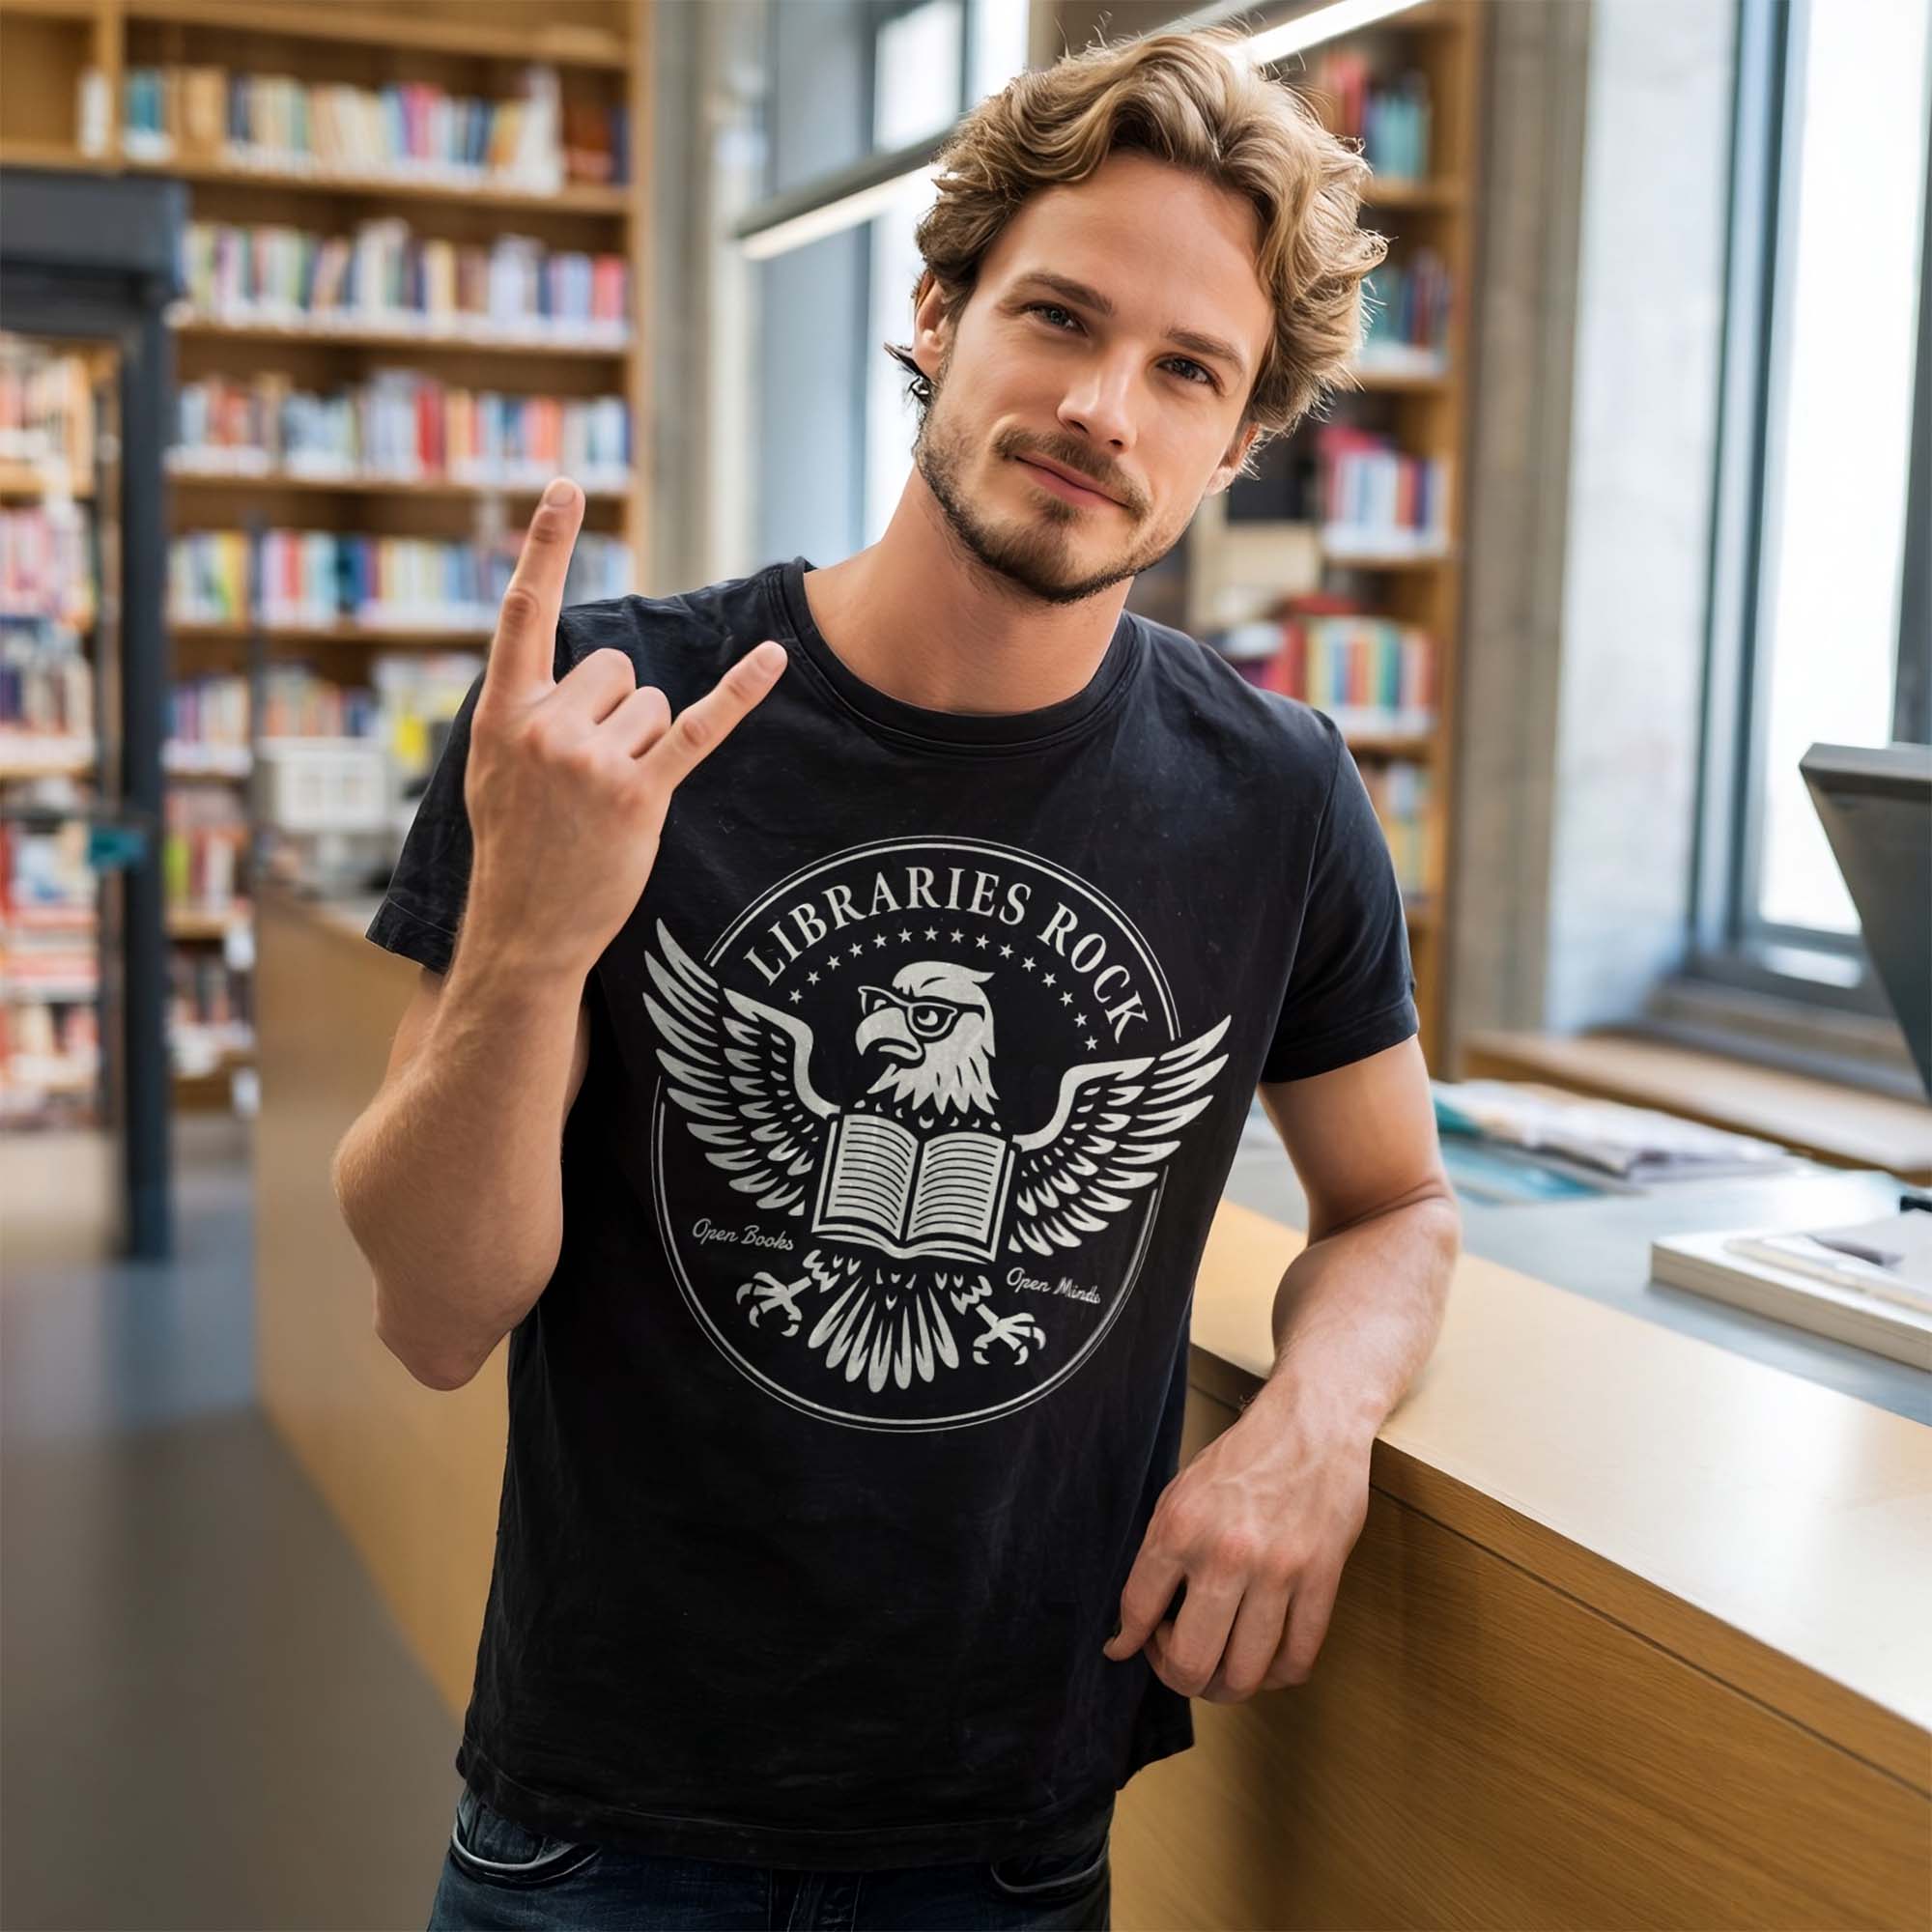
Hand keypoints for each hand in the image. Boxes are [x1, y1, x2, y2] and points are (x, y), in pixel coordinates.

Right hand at [461, 476, 786, 974]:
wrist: (524, 928)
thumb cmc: (513, 845)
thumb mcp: (491, 767)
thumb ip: (520, 707)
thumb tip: (564, 660)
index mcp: (501, 712)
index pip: (524, 612)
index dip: (544, 545)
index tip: (564, 486)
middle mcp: (545, 727)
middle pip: (617, 667)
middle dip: (615, 709)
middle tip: (587, 771)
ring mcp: (593, 762)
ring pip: (653, 702)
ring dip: (645, 741)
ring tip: (607, 795)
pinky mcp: (640, 796)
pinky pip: (698, 729)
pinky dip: (738, 692)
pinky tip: (774, 657)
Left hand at [1099, 1384, 1372, 1700]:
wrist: (1311, 1423)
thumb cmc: (1242, 1461)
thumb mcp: (1179, 1495)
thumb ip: (1156, 1559)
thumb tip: (1132, 1628)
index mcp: (1179, 1526)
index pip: (1137, 1612)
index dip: (1130, 1643)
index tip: (1132, 1647)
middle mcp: (1226, 1552)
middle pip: (1191, 1663)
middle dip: (1177, 1678)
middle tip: (1180, 1661)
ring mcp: (1278, 1569)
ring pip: (1245, 1674)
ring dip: (1227, 1686)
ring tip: (1222, 1665)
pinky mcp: (1322, 1578)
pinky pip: (1298, 1658)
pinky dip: (1277, 1675)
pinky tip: (1265, 1659)